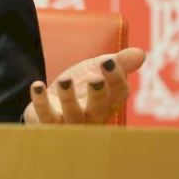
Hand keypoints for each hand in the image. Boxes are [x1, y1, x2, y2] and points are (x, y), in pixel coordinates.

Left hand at [23, 46, 146, 124]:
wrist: (53, 104)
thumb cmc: (82, 88)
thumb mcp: (99, 70)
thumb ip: (118, 62)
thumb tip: (140, 53)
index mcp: (110, 102)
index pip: (119, 94)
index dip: (116, 79)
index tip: (109, 61)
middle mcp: (93, 116)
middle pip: (99, 109)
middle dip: (98, 94)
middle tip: (95, 78)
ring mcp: (70, 123)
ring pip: (72, 114)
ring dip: (69, 98)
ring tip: (65, 80)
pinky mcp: (48, 124)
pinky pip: (45, 116)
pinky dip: (41, 101)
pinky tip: (37, 85)